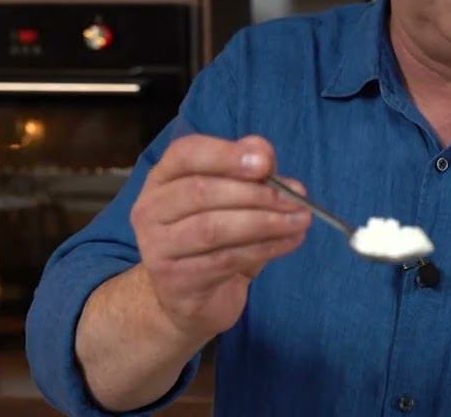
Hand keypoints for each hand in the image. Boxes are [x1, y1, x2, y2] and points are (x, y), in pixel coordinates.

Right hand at [129, 134, 310, 337]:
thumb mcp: (232, 197)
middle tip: (297, 197)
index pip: (186, 153)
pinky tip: (289, 242)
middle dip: (255, 193)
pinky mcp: (176, 281)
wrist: (187, 296)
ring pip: (212, 228)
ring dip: (264, 222)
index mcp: (162, 177)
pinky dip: (263, 248)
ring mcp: (157, 247)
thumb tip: (266, 155)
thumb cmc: (213, 236)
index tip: (266, 163)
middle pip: (201, 191)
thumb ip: (248, 171)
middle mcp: (151, 209)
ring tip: (300, 220)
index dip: (226, 155)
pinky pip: (224, 260)